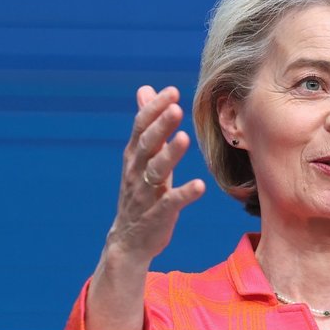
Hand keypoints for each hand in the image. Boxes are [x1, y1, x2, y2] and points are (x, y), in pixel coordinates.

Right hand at [107, 85, 205, 262]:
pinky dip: (184, 194)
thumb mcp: (141, 156)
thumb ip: (147, 124)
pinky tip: (200, 186)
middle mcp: (136, 172)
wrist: (129, 240)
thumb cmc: (141, 192)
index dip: (155, 109)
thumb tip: (145, 89)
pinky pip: (170, 203)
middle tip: (177, 108)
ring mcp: (146, 194)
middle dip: (161, 127)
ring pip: (155, 171)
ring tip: (184, 138)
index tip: (172, 92)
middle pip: (146, 145)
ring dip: (170, 154)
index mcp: (134, 156)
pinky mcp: (157, 215)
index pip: (141, 127)